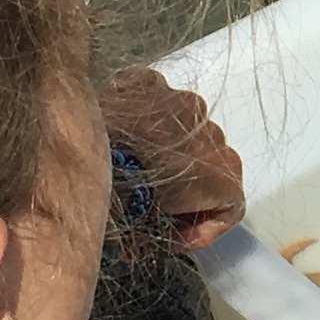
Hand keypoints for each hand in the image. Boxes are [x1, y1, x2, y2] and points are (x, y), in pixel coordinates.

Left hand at [104, 69, 243, 252]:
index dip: (202, 228)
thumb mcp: (154, 229)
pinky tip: (119, 136)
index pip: (229, 206)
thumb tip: (158, 221)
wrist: (90, 155)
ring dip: (165, 148)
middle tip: (151, 204)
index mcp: (225, 170)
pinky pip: (154, 101)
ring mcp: (183, 102)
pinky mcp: (150, 82)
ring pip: (182, 128)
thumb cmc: (125, 198)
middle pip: (207, 165)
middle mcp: (213, 132)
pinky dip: (142, 118)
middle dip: (184, 185)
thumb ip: (171, 224)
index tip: (173, 238)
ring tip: (132, 165)